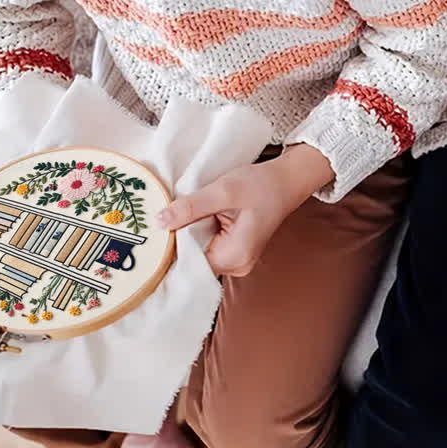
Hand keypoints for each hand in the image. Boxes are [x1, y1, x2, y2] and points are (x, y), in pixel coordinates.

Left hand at [157, 144, 333, 276]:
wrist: (286, 181)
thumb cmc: (261, 184)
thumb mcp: (223, 191)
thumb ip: (191, 207)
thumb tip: (160, 222)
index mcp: (235, 256)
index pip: (190, 262)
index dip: (173, 243)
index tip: (161, 225)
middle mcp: (237, 266)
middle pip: (193, 260)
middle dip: (181, 237)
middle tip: (173, 213)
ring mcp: (237, 261)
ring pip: (199, 253)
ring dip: (191, 234)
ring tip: (191, 212)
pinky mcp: (235, 253)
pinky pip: (207, 248)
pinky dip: (200, 233)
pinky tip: (201, 217)